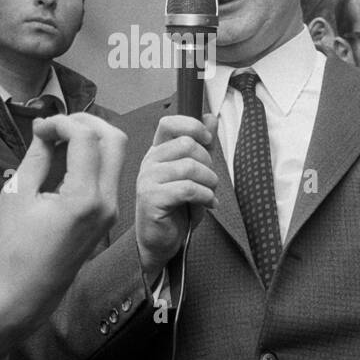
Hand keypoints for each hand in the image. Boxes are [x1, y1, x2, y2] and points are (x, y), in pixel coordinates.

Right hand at [0, 112, 126, 328]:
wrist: (26, 294)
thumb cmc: (15, 249)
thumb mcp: (18, 194)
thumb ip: (36, 157)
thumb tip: (45, 131)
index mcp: (83, 198)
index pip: (86, 138)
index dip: (62, 123)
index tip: (39, 127)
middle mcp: (106, 202)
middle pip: (114, 140)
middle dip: (86, 122)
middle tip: (57, 125)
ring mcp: (111, 210)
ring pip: (115, 156)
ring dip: (91, 139)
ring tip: (58, 139)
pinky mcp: (107, 216)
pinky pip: (108, 174)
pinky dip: (91, 158)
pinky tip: (65, 159)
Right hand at [135, 114, 218, 276]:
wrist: (161, 241)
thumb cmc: (177, 208)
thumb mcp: (195, 173)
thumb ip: (203, 146)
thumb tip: (211, 117)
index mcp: (158, 152)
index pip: (169, 123)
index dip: (192, 126)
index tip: (207, 140)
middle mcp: (150, 162)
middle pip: (187, 144)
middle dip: (208, 162)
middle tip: (210, 181)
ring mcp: (148, 180)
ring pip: (189, 166)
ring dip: (209, 182)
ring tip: (210, 194)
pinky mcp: (151, 199)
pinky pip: (187, 188)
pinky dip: (205, 196)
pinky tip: (209, 204)